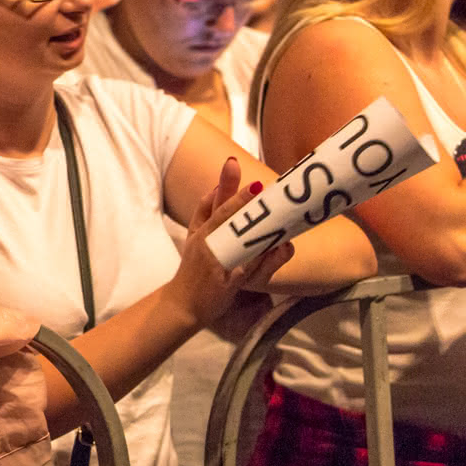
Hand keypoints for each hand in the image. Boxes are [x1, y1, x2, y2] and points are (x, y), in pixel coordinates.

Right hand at [166, 158, 293, 327]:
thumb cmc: (193, 268)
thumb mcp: (193, 237)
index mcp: (200, 231)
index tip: (233, 163)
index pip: (211, 204)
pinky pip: (251, 267)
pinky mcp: (229, 280)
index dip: (224, 184)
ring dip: (261, 229)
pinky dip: (267, 258)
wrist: (183, 303)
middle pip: (224, 217)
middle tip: (258, 186)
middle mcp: (207, 243)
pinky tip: (282, 247)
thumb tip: (214, 187)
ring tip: (280, 217)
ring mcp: (217, 261)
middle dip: (239, 201)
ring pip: (241, 242)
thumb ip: (203, 213)